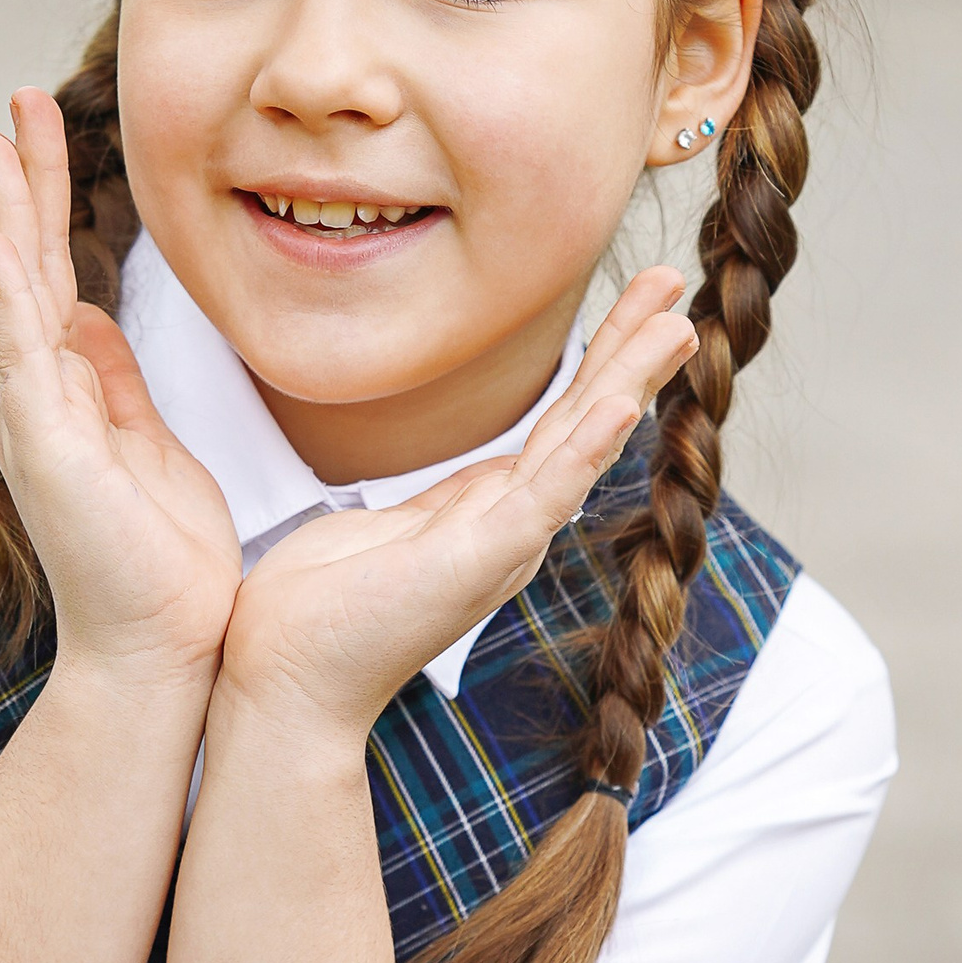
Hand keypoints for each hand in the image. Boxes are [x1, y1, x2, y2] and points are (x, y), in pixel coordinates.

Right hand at [0, 89, 242, 688]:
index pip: (55, 275)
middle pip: (28, 266)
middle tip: (12, 101)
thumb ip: (114, 380)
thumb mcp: (148, 444)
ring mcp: (36, 420)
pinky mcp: (46, 448)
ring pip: (17, 293)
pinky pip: (23, 356)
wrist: (163, 648)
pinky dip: (9, 296)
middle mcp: (39, 397)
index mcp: (67, 391)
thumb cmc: (163, 562)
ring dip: (6, 212)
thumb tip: (94, 318)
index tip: (45, 131)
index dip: (50, 202)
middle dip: (21, 180)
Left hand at [216, 267, 698, 739]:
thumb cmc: (314, 612)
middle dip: (629, 347)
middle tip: (673, 281)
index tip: (636, 301)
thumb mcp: (378, 529)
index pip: (558, 422)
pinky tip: (621, 404)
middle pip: (584, 420)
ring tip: (676, 325)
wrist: (285, 682)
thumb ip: (420, 503)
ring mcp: (501, 544)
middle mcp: (509, 528)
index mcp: (487, 514)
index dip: (599, 359)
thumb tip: (429, 484)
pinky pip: (543, 495)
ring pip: (579, 446)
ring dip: (629, 380)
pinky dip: (585, 449)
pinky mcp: (479, 559)